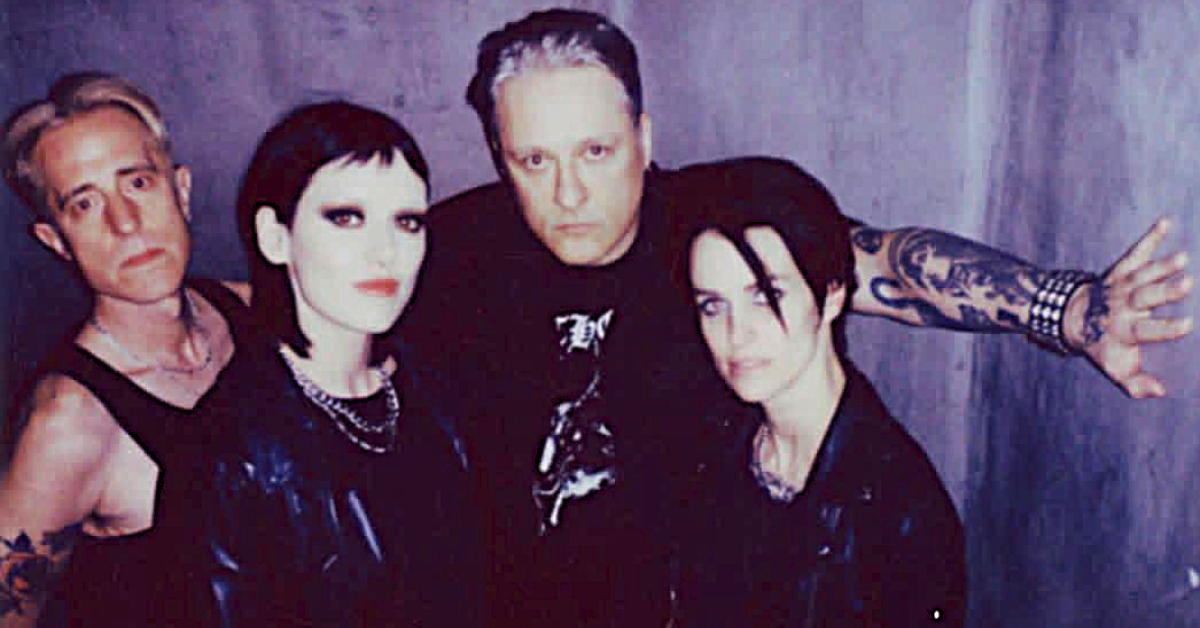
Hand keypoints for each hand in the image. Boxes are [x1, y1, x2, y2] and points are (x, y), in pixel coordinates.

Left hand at [1063, 218, 1193, 397]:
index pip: (1146, 330)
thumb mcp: (1116, 369)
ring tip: (1183, 257)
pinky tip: (1165, 221)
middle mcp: (1122, 305)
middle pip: (1145, 297)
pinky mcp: (1122, 270)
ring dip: (1161, 265)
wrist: (1073, 318)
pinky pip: (1136, 252)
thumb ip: (1137, 384)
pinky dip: (1149, 237)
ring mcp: (1122, 285)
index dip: (1165, 328)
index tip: (1188, 324)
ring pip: (1142, 274)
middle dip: (1164, 291)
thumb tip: (1160, 391)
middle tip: (1187, 283)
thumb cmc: (1103, 346)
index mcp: (1123, 330)